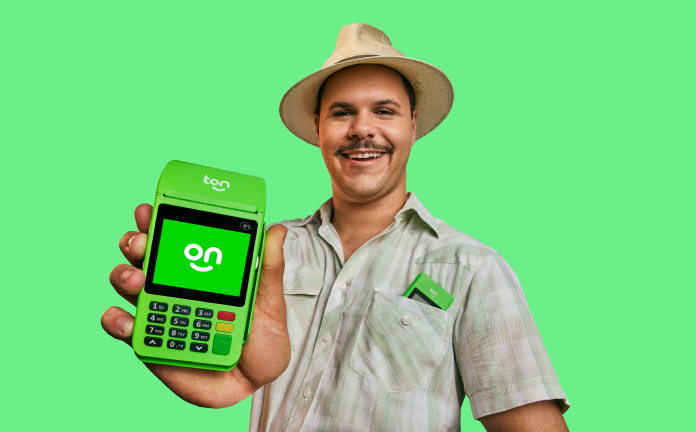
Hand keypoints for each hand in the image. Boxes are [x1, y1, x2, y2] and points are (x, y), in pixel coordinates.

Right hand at [102, 203, 289, 407]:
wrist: (255, 385)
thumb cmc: (262, 341)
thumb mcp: (269, 302)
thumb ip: (268, 269)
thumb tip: (277, 229)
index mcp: (202, 271)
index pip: (174, 238)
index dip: (157, 221)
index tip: (150, 208)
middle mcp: (175, 286)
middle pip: (143, 256)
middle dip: (136, 242)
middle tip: (141, 243)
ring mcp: (160, 312)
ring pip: (127, 285)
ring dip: (123, 275)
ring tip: (137, 280)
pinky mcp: (150, 342)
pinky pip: (122, 327)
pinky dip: (116, 320)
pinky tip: (127, 320)